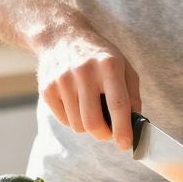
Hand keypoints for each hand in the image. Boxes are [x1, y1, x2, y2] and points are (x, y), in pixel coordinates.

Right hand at [35, 22, 140, 152]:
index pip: (117, 104)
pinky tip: (76, 103)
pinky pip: (64, 121)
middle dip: (103, 134)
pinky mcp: (47, 89)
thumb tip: (135, 124)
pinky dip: (74, 120)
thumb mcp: (123, 66)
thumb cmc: (98, 55)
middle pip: (93, 122)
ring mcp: (62, 80)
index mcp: (108, 65)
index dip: (122, 129)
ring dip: (88, 126)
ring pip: (78, 125)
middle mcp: (84, 72)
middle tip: (108, 133)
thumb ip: (132, 94)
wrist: (61, 37)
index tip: (125, 144)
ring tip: (91, 108)